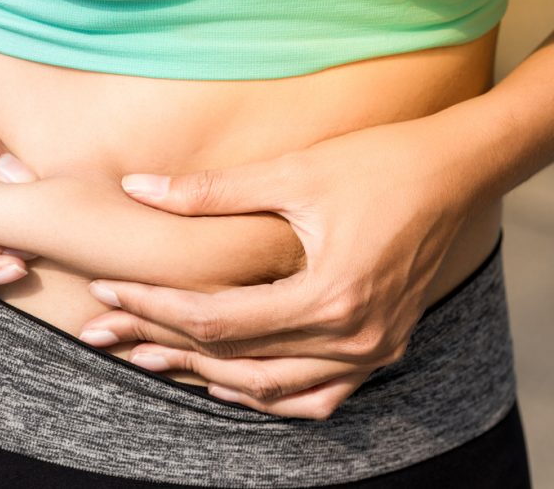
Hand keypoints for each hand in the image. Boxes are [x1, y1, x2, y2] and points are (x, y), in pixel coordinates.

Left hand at [78, 115, 484, 419]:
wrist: (454, 172)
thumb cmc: (377, 163)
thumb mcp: (291, 172)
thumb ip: (209, 191)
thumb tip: (136, 187)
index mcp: (329, 295)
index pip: (216, 319)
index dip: (153, 305)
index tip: (107, 288)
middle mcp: (352, 337)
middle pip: (235, 358)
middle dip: (162, 341)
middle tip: (103, 330)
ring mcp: (370, 351)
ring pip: (271, 388)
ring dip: (207, 375)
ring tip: (147, 358)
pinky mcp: (379, 347)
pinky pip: (316, 395)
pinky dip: (270, 394)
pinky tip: (230, 384)